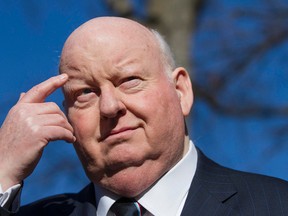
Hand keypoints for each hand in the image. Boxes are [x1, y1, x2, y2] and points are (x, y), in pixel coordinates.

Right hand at [0, 74, 75, 190]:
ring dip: (67, 129)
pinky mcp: (38, 134)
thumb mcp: (15, 123)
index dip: (52, 82)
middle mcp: (24, 112)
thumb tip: (24, 93)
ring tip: (68, 137)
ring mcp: (30, 122)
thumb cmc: (12, 147)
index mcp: (19, 108)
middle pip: (54, 108)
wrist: (3, 167)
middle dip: (62, 119)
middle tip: (66, 130)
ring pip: (59, 119)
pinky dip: (68, 136)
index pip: (38, 91)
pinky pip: (61, 131)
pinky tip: (69, 141)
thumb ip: (22, 108)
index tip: (65, 77)